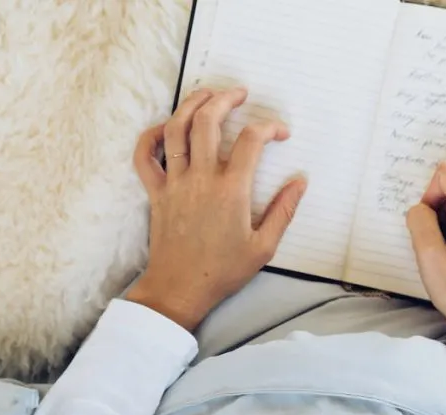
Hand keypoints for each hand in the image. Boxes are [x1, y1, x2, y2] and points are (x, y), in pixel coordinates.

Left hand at [126, 88, 306, 329]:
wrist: (180, 289)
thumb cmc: (223, 272)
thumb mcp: (264, 247)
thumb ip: (284, 210)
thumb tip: (300, 182)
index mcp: (231, 191)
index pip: (251, 141)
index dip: (269, 128)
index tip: (280, 133)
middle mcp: (201, 179)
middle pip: (208, 121)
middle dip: (225, 99)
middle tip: (240, 94)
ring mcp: (175, 183)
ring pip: (176, 129)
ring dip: (191, 105)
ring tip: (207, 95)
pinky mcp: (156, 192)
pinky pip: (145, 156)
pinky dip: (152, 135)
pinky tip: (167, 127)